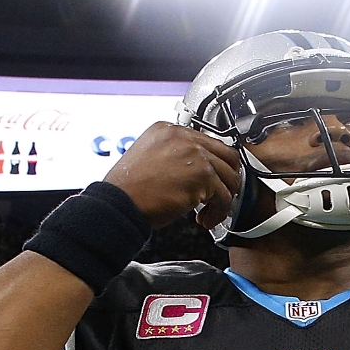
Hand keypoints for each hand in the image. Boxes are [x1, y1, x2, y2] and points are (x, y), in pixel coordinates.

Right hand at [103, 122, 243, 230]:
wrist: (120, 203)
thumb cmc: (128, 190)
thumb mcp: (148, 159)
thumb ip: (171, 157)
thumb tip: (191, 171)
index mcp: (168, 130)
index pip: (206, 142)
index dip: (212, 164)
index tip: (211, 180)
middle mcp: (183, 137)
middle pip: (225, 154)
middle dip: (226, 178)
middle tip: (220, 195)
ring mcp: (195, 154)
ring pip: (229, 176)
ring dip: (223, 198)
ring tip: (210, 212)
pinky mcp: (202, 175)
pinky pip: (224, 196)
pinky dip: (218, 212)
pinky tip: (205, 219)